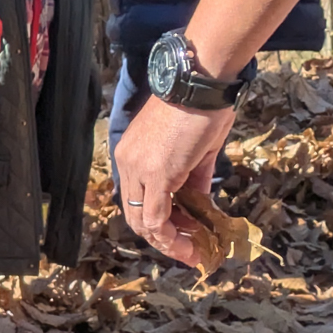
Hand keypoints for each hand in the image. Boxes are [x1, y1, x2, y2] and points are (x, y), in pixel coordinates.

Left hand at [114, 98, 236, 266]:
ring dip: (169, 241)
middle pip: (137, 215)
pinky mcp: (156, 174)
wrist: (203, 80)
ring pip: (145, 221)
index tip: (181, 234)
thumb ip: (194, 179)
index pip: (137, 200)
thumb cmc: (204, 105)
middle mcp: (128, 164)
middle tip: (187, 249)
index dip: (158, 221)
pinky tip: (190, 244)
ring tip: (192, 252)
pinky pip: (158, 216)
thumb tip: (200, 203)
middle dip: (163, 237)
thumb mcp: (197, 149)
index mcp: (132, 156)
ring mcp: (139, 170)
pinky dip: (173, 235)